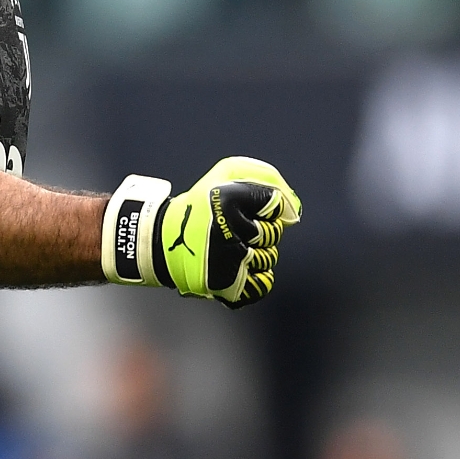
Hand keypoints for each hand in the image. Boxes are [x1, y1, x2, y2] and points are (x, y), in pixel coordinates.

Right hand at [101, 157, 301, 308]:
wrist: (165, 241)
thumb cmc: (203, 205)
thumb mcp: (228, 174)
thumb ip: (267, 180)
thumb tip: (294, 209)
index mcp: (230, 199)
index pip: (275, 203)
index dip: (263, 206)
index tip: (244, 208)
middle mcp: (231, 229)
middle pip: (274, 233)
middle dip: (260, 230)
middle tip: (233, 229)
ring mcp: (231, 260)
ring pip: (270, 257)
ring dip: (256, 253)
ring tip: (231, 248)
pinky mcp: (229, 285)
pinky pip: (264, 283)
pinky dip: (256, 277)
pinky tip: (239, 267)